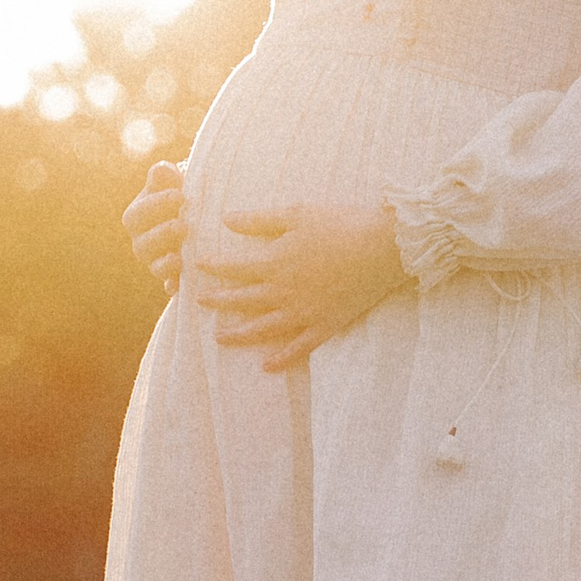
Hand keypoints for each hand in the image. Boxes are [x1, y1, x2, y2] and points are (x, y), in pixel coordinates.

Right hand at [122, 160, 187, 290]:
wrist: (196, 214)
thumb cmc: (181, 193)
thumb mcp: (173, 182)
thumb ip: (164, 176)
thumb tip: (161, 170)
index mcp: (136, 218)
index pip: (139, 214)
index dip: (156, 205)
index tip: (180, 195)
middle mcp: (142, 243)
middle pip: (143, 245)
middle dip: (162, 235)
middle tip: (183, 225)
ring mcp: (156, 262)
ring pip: (155, 267)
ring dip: (165, 264)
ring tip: (179, 257)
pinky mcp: (174, 277)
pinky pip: (170, 285)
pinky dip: (174, 286)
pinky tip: (180, 285)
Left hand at [195, 205, 407, 372]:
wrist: (383, 248)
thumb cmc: (341, 224)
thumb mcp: (296, 214)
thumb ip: (259, 220)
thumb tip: (226, 219)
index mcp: (274, 262)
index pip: (233, 267)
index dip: (213, 266)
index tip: (197, 266)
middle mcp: (282, 292)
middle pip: (242, 300)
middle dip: (218, 301)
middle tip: (199, 302)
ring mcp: (303, 313)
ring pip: (262, 328)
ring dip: (238, 334)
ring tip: (220, 338)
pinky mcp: (325, 326)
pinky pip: (298, 348)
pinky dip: (281, 358)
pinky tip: (266, 366)